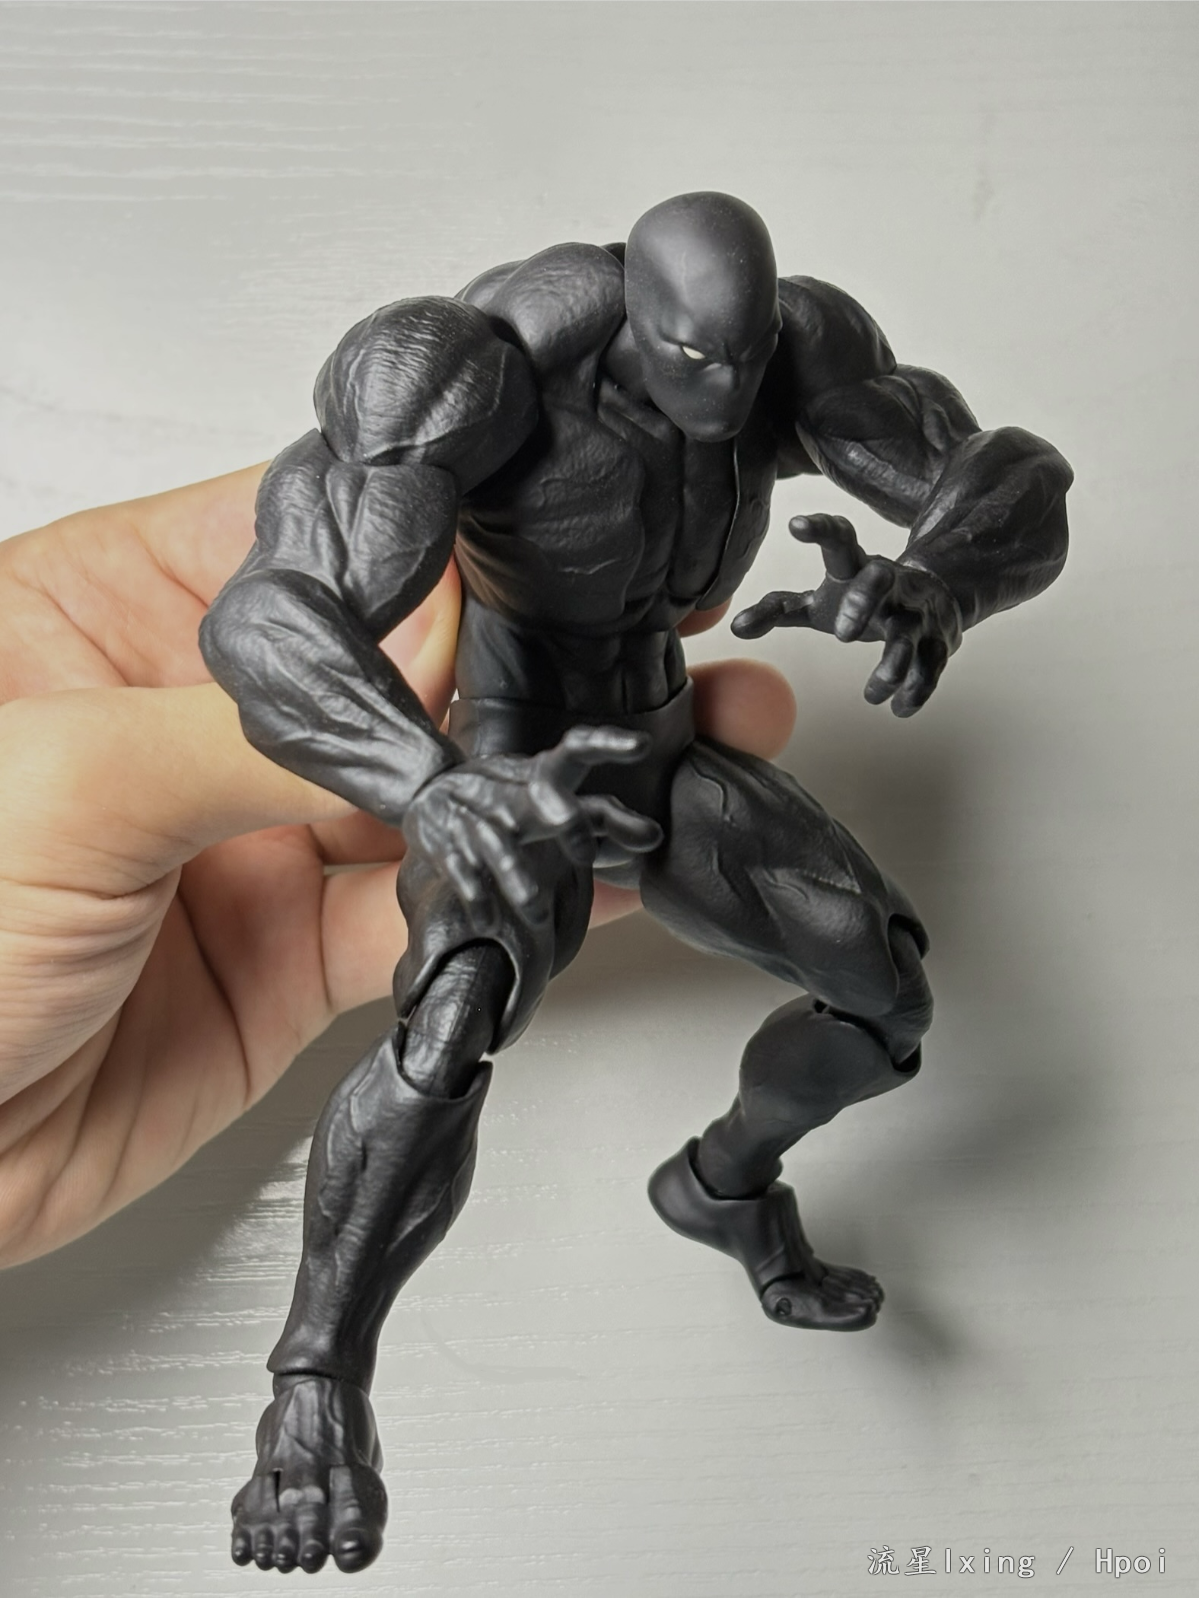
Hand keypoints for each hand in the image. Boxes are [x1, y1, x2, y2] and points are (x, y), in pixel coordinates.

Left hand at [0, 472, 795, 1264]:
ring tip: (674, 752)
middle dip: (547, 653)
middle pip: (410, 666)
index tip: (574, 521)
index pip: (325, 541)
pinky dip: (509, 904)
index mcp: (125, 608)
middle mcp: (210, 717)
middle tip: (669, 635)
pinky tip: (589, 872)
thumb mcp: (59, 777)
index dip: (452, 527)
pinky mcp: (291, 955)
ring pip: (441, 796)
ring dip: (558, 783)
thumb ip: (263, 729)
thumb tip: (421, 703)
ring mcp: (259, 838)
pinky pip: (426, 919)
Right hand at [403, 727, 662, 936]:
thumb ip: (605, 819)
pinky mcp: (445, 842)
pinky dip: (476, 897)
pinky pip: (462, 870)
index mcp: (541, 775)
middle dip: (563, 817)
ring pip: (500, 845)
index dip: (607, 744)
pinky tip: (490, 925)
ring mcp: (476, 816)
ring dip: (518, 880)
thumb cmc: (509, 800)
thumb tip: (657, 839)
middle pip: (541, 795)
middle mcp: (512, 792)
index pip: (578, 750)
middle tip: (583, 852)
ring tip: (538, 918)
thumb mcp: (553, 801)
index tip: (641, 745)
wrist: (425, 791)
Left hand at [732, 513, 963, 715]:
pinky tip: (899, 710)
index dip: (820, 530)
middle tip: (843, 635)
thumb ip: (779, 610)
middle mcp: (888, 584)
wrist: (934, 599)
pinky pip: (930, 666)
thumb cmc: (860, 600)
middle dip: (863, 601)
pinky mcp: (937, 641)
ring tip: (871, 695)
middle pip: (879, 580)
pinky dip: (916, 690)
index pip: (840, 540)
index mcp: (855, 569)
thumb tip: (734, 628)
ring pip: (907, 633)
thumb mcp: (819, 602)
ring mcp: (915, 612)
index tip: (795, 525)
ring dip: (892, 663)